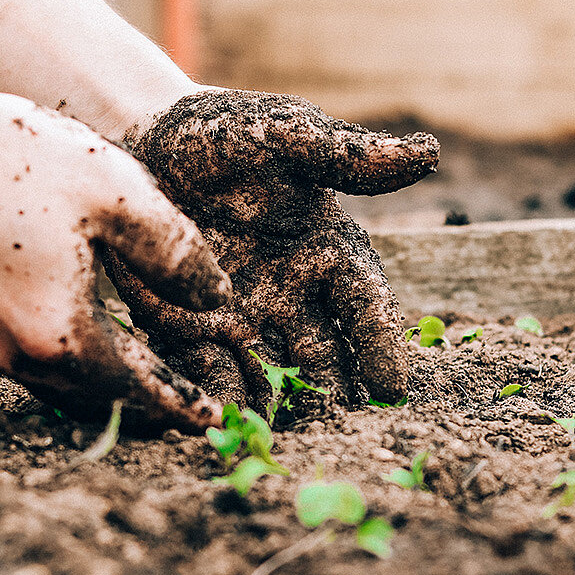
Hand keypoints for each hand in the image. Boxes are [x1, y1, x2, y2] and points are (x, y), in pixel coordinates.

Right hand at [0, 91, 230, 429]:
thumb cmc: (15, 159)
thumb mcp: (118, 194)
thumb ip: (176, 254)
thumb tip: (217, 299)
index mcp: (62, 334)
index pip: (140, 389)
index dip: (183, 405)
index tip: (216, 423)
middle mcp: (20, 356)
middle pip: (103, 400)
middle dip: (151, 407)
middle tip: (192, 407)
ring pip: (69, 389)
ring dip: (114, 390)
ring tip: (154, 382)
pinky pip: (40, 367)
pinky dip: (80, 369)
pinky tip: (99, 346)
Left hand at [104, 90, 438, 408]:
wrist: (145, 140)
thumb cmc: (226, 133)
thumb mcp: (287, 135)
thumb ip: (347, 156)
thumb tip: (429, 154)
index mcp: (329, 252)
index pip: (365, 305)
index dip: (380, 344)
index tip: (392, 387)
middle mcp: (294, 295)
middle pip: (324, 355)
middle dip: (333, 394)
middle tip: (339, 431)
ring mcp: (243, 317)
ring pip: (271, 374)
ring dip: (280, 407)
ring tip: (283, 441)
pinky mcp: (191, 329)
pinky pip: (210, 371)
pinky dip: (219, 396)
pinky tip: (222, 423)